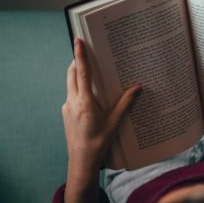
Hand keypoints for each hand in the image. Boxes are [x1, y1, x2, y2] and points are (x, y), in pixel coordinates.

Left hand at [62, 38, 139, 202]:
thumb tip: (137, 88)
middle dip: (78, 61)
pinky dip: (79, 89)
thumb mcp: (115, 123)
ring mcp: (67, 107)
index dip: (80, 55)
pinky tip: (90, 94)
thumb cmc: (99, 144)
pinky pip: (72, 94)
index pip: (82, 72)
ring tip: (91, 71)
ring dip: (78, 74)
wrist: (81, 162)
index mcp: (84, 103)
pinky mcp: (66, 112)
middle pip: (72, 73)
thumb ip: (125, 103)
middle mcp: (72, 102)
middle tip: (86, 51)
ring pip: (70, 83)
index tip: (78, 40)